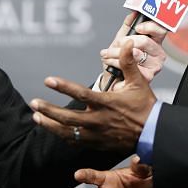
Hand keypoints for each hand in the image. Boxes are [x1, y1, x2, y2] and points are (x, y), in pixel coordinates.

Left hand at [31, 40, 156, 152]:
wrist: (153, 134)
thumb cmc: (145, 107)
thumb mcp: (139, 82)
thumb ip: (129, 62)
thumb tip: (127, 43)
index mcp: (107, 103)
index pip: (81, 94)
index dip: (63, 86)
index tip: (48, 80)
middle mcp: (99, 120)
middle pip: (67, 117)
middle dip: (48, 110)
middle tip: (34, 103)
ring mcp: (97, 135)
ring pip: (68, 132)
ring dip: (50, 125)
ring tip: (36, 117)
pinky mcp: (97, 144)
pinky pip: (75, 141)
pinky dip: (62, 135)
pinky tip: (53, 129)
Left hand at [100, 12, 167, 86]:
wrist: (113, 76)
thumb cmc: (121, 57)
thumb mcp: (122, 38)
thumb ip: (128, 24)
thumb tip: (133, 13)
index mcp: (155, 40)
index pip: (160, 30)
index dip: (149, 27)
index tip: (138, 28)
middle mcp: (158, 52)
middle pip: (145, 41)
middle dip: (125, 41)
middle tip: (117, 43)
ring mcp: (154, 65)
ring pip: (135, 53)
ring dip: (116, 52)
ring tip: (108, 53)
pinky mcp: (148, 76)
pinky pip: (130, 65)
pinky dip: (116, 62)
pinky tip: (111, 63)